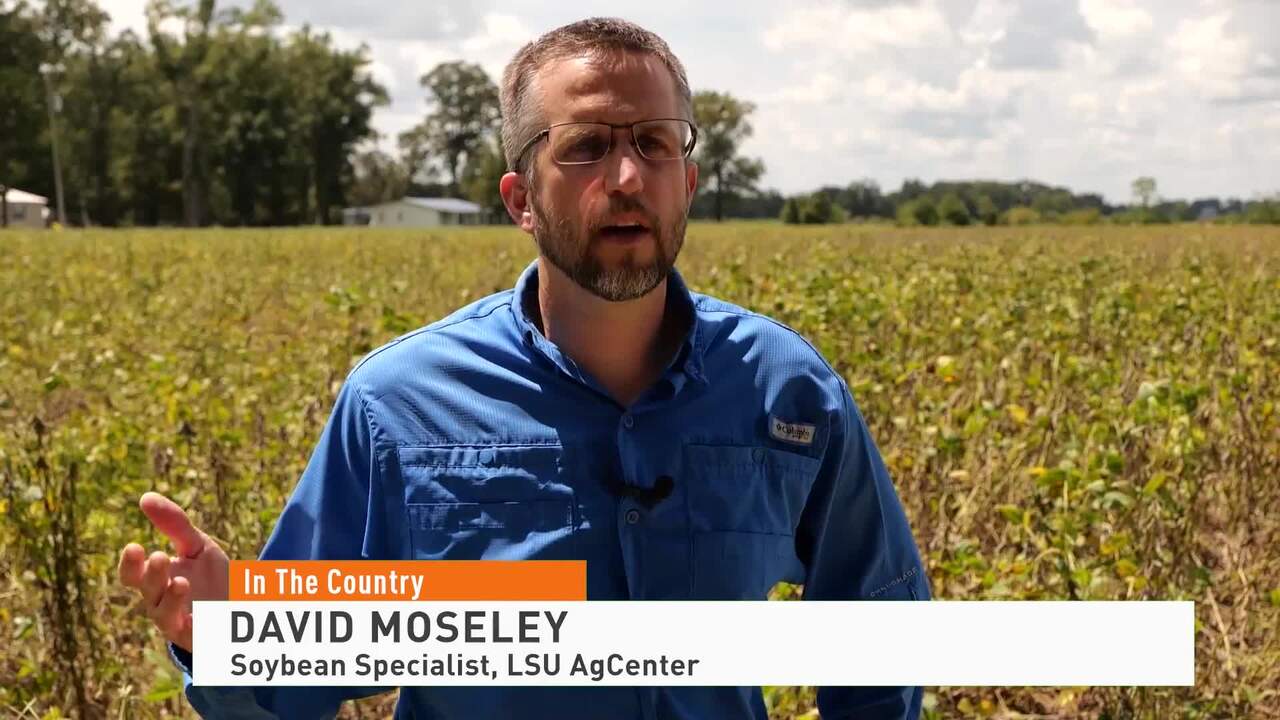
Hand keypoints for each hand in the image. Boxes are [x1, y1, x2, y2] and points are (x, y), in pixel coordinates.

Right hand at [118, 492, 228, 652]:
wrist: (241, 607)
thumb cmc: (210, 577)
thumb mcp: (196, 546)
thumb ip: (175, 524)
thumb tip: (145, 497)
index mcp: (157, 581)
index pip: (132, 575)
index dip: (129, 564)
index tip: (135, 547)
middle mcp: (161, 604)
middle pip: (146, 592)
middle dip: (149, 576)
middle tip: (157, 555)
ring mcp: (179, 622)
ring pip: (165, 615)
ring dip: (171, 598)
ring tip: (181, 581)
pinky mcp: (199, 637)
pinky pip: (191, 633)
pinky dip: (194, 624)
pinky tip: (199, 614)